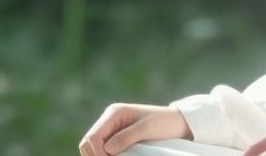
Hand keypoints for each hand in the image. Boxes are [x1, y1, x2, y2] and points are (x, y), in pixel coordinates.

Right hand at [78, 103, 192, 155]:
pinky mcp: (115, 136)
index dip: (97, 153)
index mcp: (114, 113)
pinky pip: (101, 148)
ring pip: (91, 146)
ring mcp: (111, 128)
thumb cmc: (164, 123)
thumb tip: (107, 149)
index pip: (94, 136)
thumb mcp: (148, 128)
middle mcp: (109, 119)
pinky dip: (102, 155)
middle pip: (88, 142)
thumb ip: (127, 137)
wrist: (177, 122)